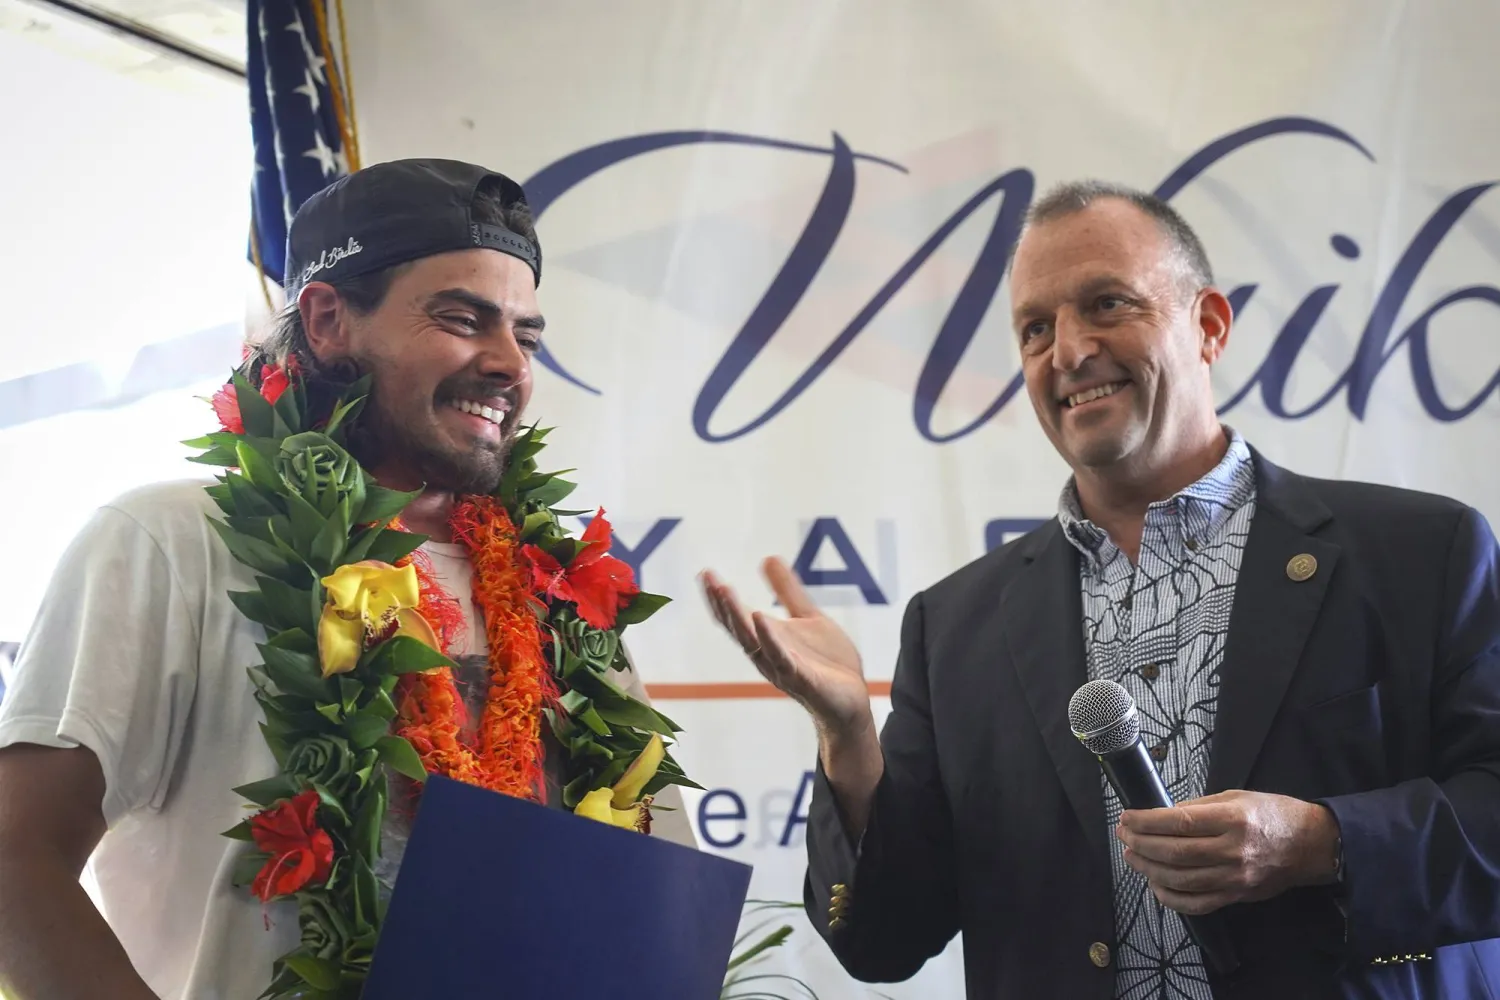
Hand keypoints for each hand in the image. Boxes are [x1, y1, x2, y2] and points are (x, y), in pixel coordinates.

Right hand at [700, 559, 871, 736]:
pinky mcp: (803, 680)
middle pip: (738, 628)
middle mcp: (767, 655)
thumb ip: (788, 591)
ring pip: (753, 643)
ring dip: (738, 617)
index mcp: (767, 640)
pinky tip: (761, 619)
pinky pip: (782, 660)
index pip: (736, 618)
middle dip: (723, 604)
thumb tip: (768, 558)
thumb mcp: (808, 617)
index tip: (705, 574)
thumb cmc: (827, 663)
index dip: (719, 598)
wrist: (852, 700)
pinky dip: (770, 640)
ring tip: (725, 591)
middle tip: (710, 579)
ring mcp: (783, 668)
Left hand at [1116, 789, 1340, 915]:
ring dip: (1149, 869)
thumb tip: (1162, 815)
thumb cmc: (1273, 814)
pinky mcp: (1237, 896)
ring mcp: (1235, 878)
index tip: (1127, 817)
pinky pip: (1197, 904)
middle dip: (1141, 844)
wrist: (1310, 845)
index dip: (1146, 821)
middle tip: (1123, 835)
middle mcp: (1233, 851)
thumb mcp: (1236, 797)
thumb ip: (1198, 807)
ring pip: (1181, 880)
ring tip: (1132, 856)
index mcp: (1232, 819)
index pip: (1179, 822)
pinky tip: (1156, 885)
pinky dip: (1171, 898)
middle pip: (1175, 853)